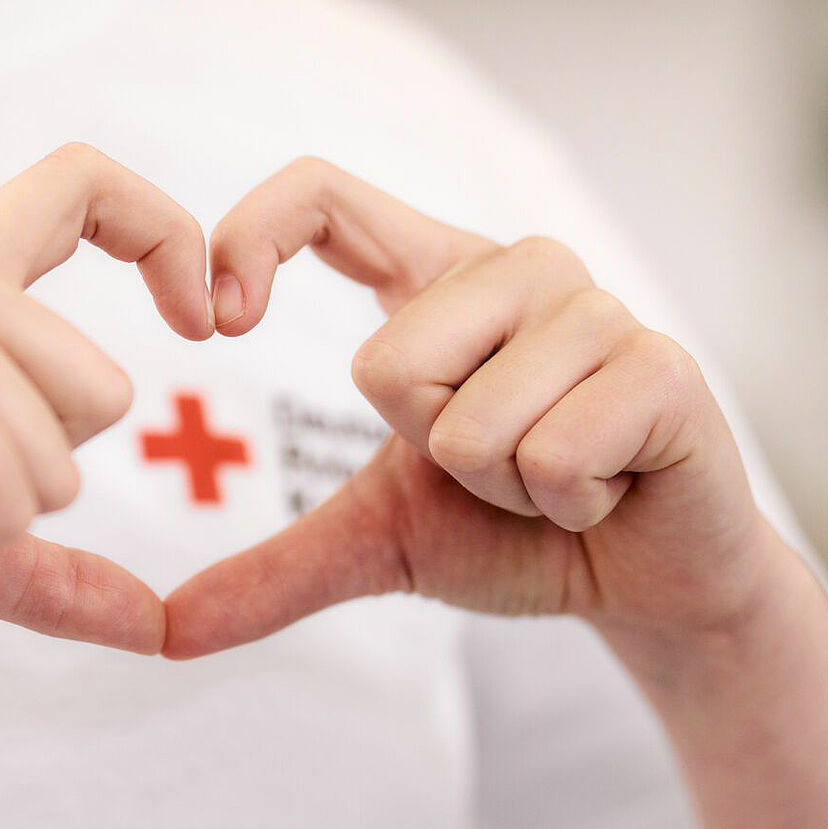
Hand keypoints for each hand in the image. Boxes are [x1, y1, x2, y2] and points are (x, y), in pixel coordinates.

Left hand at [164, 158, 785, 657]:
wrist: (644, 586)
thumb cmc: (514, 534)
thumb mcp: (376, 543)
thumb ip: (274, 571)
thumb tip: (163, 634)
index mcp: (437, 280)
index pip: (323, 194)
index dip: (254, 238)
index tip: (219, 323)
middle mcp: (517, 269)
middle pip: (385, 363)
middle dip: (428, 459)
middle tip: (499, 469)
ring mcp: (598, 309)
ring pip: (469, 425)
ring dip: (505, 491)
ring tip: (558, 479)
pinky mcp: (663, 367)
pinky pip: (551, 455)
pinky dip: (566, 505)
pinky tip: (608, 489)